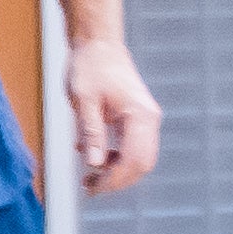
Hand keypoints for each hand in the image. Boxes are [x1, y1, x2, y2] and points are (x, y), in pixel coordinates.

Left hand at [68, 32, 163, 195]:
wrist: (98, 44)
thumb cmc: (89, 67)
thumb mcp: (84, 101)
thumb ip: (91, 132)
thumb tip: (94, 163)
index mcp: (139, 115)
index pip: (133, 160)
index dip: (114, 180)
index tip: (92, 188)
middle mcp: (149, 119)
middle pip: (142, 164)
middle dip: (117, 180)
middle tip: (89, 187)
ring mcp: (146, 119)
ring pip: (139, 159)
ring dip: (117, 172)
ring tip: (89, 177)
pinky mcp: (138, 119)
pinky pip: (133, 148)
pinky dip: (116, 159)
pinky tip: (95, 157)